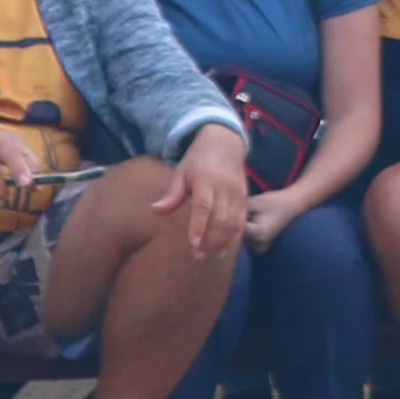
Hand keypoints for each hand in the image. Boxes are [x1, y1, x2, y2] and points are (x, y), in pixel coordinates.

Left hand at [168, 133, 250, 256]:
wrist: (225, 143)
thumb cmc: (198, 160)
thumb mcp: (181, 172)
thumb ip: (172, 194)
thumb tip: (154, 211)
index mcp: (206, 179)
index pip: (203, 206)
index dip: (198, 226)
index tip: (192, 243)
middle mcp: (225, 188)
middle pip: (220, 218)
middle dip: (210, 239)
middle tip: (197, 255)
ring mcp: (237, 194)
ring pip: (233, 222)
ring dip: (222, 241)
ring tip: (208, 255)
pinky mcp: (245, 199)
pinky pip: (242, 221)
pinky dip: (235, 238)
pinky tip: (224, 250)